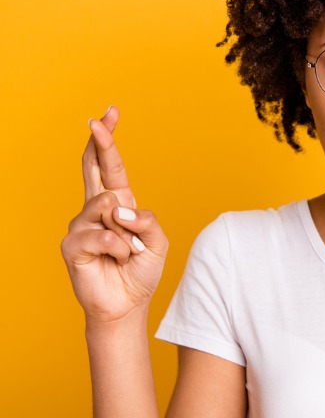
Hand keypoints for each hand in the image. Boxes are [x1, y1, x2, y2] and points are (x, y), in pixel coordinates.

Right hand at [61, 106, 167, 322]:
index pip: (111, 166)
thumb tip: (119, 209)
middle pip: (93, 167)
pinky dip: (120, 248)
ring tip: (128, 251)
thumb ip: (147, 220)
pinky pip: (104, 234)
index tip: (109, 113)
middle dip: (99, 141)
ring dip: (128, 232)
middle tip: (98, 118)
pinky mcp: (72, 244)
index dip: (108, 140)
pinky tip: (117, 260)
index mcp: (118, 203)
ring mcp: (81, 225)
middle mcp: (96, 209)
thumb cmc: (140, 270)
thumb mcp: (158, 242)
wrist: (127, 303)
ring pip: (107, 205)